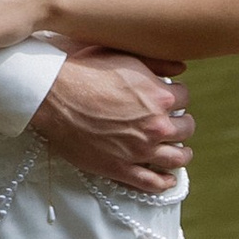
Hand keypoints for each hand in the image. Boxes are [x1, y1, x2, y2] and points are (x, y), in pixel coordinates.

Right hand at [33, 49, 191, 198]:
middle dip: (182, 124)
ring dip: (182, 154)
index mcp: (159, 96)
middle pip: (185, 128)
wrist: (52, 94)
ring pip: (176, 158)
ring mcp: (139, 150)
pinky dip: (164, 182)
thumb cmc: (85, 70)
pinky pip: (151, 182)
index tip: (170, 98)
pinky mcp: (120, 168)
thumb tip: (182, 66)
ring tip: (181, 151)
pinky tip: (168, 178)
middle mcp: (155, 125)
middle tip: (176, 123)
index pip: (184, 97)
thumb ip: (157, 61)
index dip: (176, 96)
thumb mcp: (124, 55)